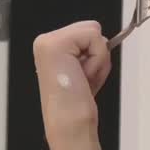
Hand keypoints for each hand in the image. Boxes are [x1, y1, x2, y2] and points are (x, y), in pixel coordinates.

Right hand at [33, 21, 111, 149]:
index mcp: (50, 46)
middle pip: (92, 28)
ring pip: (94, 32)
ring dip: (97, 58)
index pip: (88, 33)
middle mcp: (45, 40)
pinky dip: (97, 59)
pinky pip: (94, 38)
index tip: (84, 75)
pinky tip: (83, 75)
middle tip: (84, 77)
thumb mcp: (85, 67)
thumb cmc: (78, 101)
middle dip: (97, 54)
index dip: (95, 54)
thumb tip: (105, 40)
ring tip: (83, 78)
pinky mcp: (56, 44)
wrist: (70, 121)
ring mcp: (48, 41)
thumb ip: (89, 50)